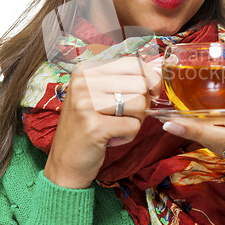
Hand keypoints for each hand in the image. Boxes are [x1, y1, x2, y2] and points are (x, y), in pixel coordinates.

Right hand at [44, 56, 160, 188]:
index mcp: (86, 70)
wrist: (65, 162)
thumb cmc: (88, 125)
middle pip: (140, 85)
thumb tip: (159, 73)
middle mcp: (83, 82)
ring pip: (140, 105)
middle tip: (126, 116)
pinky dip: (129, 135)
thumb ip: (124, 80)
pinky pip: (133, 126)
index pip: (133, 63)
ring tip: (116, 127)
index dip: (150, 78)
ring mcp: (86, 103)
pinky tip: (111, 138)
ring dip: (135, 121)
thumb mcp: (98, 94)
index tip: (152, 92)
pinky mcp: (93, 127)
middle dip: (142, 104)